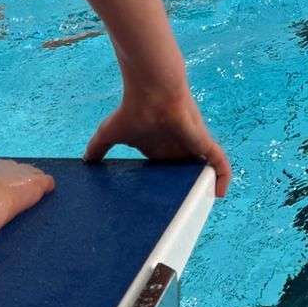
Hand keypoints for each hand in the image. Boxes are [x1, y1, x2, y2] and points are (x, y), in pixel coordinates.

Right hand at [84, 90, 231, 194]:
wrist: (150, 90)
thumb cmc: (132, 109)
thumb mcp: (109, 133)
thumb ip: (98, 148)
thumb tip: (84, 161)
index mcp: (160, 149)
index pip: (168, 173)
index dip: (169, 187)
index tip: (164, 208)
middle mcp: (178, 149)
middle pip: (187, 175)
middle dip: (189, 193)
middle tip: (185, 216)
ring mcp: (192, 145)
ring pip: (205, 170)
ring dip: (206, 186)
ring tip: (203, 208)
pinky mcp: (204, 141)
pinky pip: (219, 162)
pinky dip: (223, 176)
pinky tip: (220, 193)